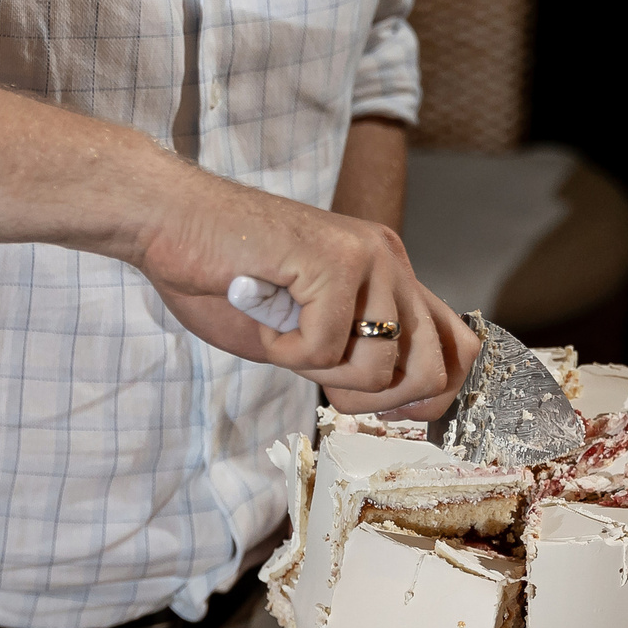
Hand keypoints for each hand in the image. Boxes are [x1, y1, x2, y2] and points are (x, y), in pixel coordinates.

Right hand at [135, 167, 475, 418]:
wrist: (168, 222)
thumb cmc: (225, 278)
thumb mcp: (308, 332)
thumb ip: (358, 360)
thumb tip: (410, 406)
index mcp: (392, 276)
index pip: (458, 349)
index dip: (432, 396)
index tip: (382, 406)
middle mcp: (391, 261)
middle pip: (431, 372)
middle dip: (372, 399)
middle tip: (320, 375)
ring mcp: (367, 257)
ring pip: (378, 368)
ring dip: (319, 372)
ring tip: (283, 333)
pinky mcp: (333, 260)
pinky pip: (324, 349)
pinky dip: (283, 351)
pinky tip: (263, 317)